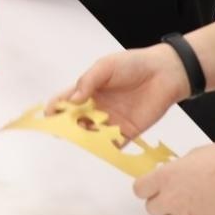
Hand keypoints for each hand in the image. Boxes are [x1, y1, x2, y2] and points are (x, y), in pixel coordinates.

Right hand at [57, 43, 189, 140]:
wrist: (165, 73)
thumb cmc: (133, 64)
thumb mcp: (106, 66)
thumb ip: (87, 82)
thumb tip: (72, 100)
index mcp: (87, 91)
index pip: (64, 102)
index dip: (54, 110)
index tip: (49, 117)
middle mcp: (95, 108)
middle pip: (74, 122)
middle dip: (67, 128)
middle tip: (65, 131)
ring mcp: (110, 122)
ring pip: (91, 136)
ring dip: (85, 139)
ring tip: (83, 138)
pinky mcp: (127, 133)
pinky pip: (112, 145)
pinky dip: (105, 150)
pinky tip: (100, 149)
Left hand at [133, 143, 214, 214]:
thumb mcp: (196, 154)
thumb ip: (179, 168)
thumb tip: (175, 174)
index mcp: (166, 176)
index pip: (139, 189)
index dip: (148, 188)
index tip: (155, 187)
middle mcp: (171, 200)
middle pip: (152, 209)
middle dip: (164, 203)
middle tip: (181, 197)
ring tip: (197, 209)